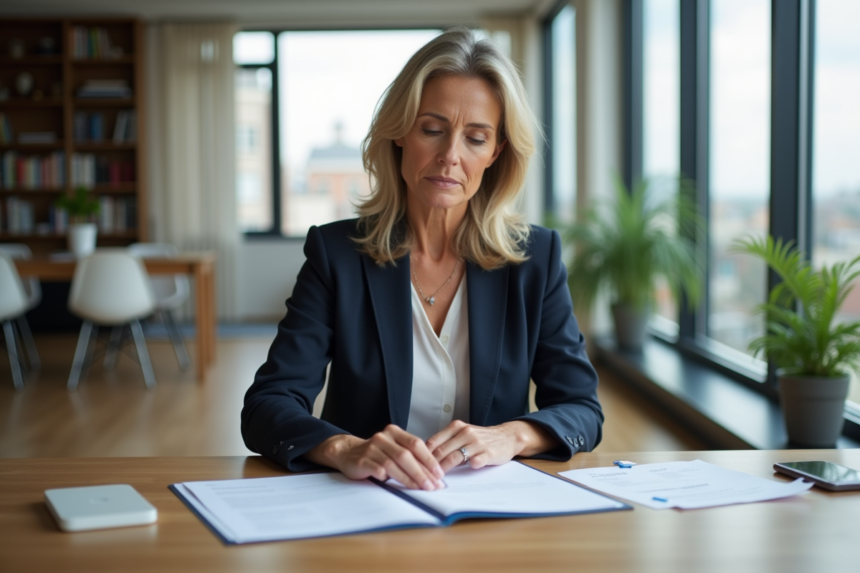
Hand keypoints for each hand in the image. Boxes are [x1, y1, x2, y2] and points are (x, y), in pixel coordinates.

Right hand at [306, 426, 444, 490]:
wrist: (347, 453)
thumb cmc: (376, 453)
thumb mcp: (394, 449)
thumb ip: (411, 456)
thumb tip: (434, 474)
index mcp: (394, 432)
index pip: (416, 444)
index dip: (429, 459)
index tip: (439, 474)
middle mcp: (383, 438)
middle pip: (406, 455)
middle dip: (422, 472)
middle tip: (432, 485)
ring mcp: (371, 448)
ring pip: (393, 464)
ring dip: (409, 478)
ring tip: (420, 488)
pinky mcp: (362, 461)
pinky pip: (377, 470)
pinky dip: (387, 478)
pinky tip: (396, 486)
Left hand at [426, 420, 557, 472]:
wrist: (506, 437)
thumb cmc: (480, 438)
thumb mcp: (462, 434)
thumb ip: (446, 442)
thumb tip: (424, 457)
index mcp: (456, 427)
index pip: (433, 442)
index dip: (423, 456)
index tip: (417, 468)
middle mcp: (465, 433)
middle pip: (441, 451)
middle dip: (431, 467)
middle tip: (424, 478)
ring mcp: (477, 443)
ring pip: (455, 456)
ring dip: (445, 469)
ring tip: (438, 480)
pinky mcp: (489, 453)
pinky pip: (476, 460)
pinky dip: (470, 465)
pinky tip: (465, 470)